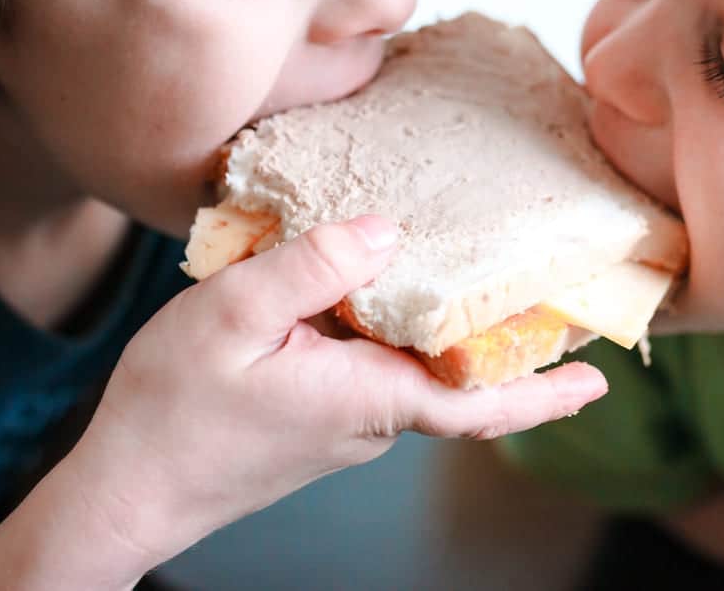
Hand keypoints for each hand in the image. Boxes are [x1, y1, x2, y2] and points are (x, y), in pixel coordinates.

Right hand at [64, 216, 607, 570]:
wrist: (126, 490)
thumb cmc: (171, 413)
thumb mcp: (232, 317)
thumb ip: (312, 268)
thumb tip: (386, 232)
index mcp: (365, 398)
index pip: (478, 406)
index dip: (542, 393)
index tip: (597, 380)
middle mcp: (369, 418)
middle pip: (457, 378)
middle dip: (508, 342)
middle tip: (551, 289)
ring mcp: (344, 421)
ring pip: (414, 369)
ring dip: (446, 329)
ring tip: (463, 266)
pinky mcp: (318, 415)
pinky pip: (374, 368)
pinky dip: (393, 331)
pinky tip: (369, 290)